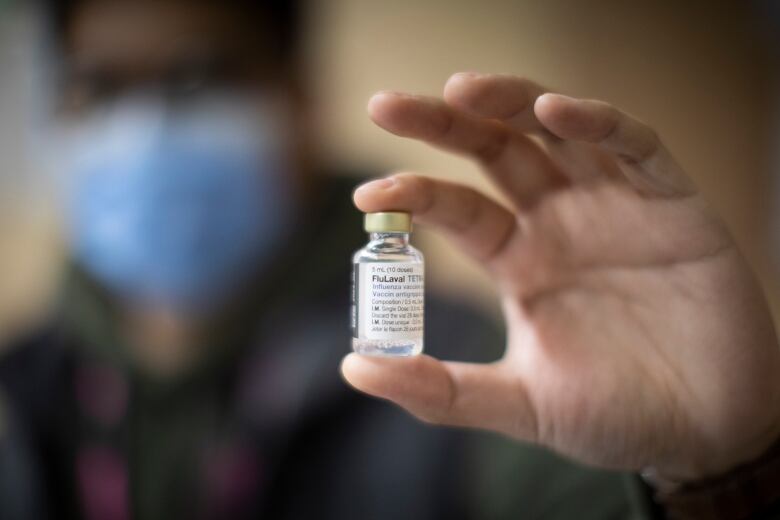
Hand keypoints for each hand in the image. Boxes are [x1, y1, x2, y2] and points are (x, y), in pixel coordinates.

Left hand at [341, 72, 779, 481]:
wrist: (706, 431)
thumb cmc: (614, 415)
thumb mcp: (519, 404)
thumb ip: (440, 390)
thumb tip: (353, 367)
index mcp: (519, 261)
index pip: (457, 208)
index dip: (414, 194)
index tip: (368, 196)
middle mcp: (558, 222)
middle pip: (494, 150)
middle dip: (444, 123)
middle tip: (386, 105)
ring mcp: (613, 206)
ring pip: (556, 131)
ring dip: (511, 102)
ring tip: (462, 90)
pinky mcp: (672, 203)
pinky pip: (635, 145)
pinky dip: (598, 122)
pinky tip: (555, 111)